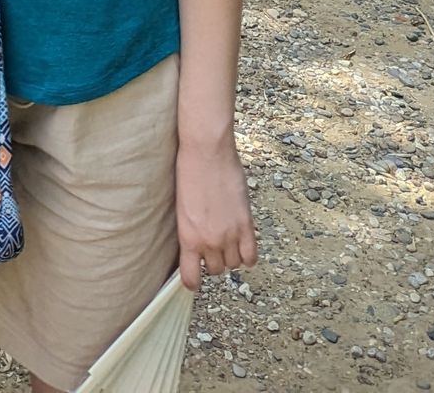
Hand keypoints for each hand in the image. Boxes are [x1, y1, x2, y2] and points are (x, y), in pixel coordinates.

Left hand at [175, 134, 256, 292]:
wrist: (206, 151)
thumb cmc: (189, 172)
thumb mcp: (182, 207)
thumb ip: (191, 230)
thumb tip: (198, 245)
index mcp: (187, 237)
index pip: (191, 278)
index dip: (192, 282)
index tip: (194, 279)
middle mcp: (208, 241)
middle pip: (215, 270)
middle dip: (213, 261)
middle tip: (212, 247)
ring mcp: (229, 234)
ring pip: (233, 264)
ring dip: (230, 256)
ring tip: (227, 241)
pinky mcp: (246, 225)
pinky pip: (251, 256)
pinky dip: (248, 256)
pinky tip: (243, 246)